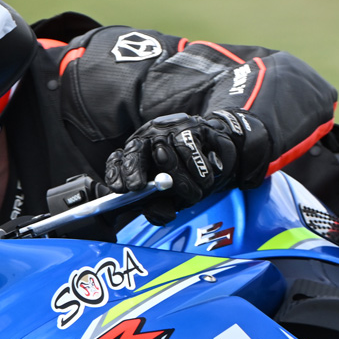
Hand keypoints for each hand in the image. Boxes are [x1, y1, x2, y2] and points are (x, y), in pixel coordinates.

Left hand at [105, 110, 270, 218]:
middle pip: (134, 151)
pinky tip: (205, 179)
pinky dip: (199, 170)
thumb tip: (153, 213)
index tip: (120, 189)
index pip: (119, 162)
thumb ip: (160, 208)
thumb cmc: (190, 175)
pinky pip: (190, 149)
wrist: (222, 153)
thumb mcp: (172, 197)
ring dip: (182, 183)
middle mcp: (148, 138)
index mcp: (137, 154)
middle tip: (137, 187)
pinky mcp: (190, 126)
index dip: (117, 174)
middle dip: (134, 170)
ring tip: (195, 194)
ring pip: (166, 156)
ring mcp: (168, 130)